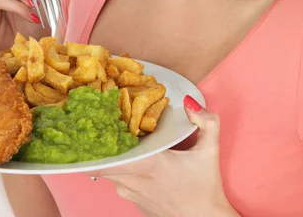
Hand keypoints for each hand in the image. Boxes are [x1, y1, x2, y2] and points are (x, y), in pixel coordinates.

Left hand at [90, 96, 238, 216]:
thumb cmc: (205, 190)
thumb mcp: (209, 152)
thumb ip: (205, 122)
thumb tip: (188, 101)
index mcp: (146, 165)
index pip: (105, 156)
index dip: (94, 138)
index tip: (93, 120)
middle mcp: (131, 181)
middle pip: (101, 160)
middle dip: (98, 142)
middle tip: (99, 122)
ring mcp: (130, 194)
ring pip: (109, 170)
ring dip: (110, 154)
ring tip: (116, 135)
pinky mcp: (133, 202)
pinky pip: (118, 181)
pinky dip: (119, 168)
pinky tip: (130, 156)